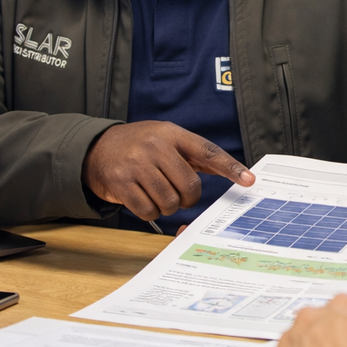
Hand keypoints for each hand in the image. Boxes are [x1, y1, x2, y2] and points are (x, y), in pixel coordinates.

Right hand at [82, 121, 254, 219]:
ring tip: (157, 194)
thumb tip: (235, 172)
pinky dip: (150, 212)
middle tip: (178, 193)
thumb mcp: (167, 139)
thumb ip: (196, 155)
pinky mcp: (120, 182)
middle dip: (187, 197)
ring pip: (170, 201)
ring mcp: (136, 164)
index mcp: (172, 134)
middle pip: (190, 185)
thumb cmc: (141, 147)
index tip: (248, 179)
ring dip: (167, 206)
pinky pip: (148, 211)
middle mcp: (155, 146)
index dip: (230, 167)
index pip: (208, 151)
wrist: (97, 148)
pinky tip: (143, 200)